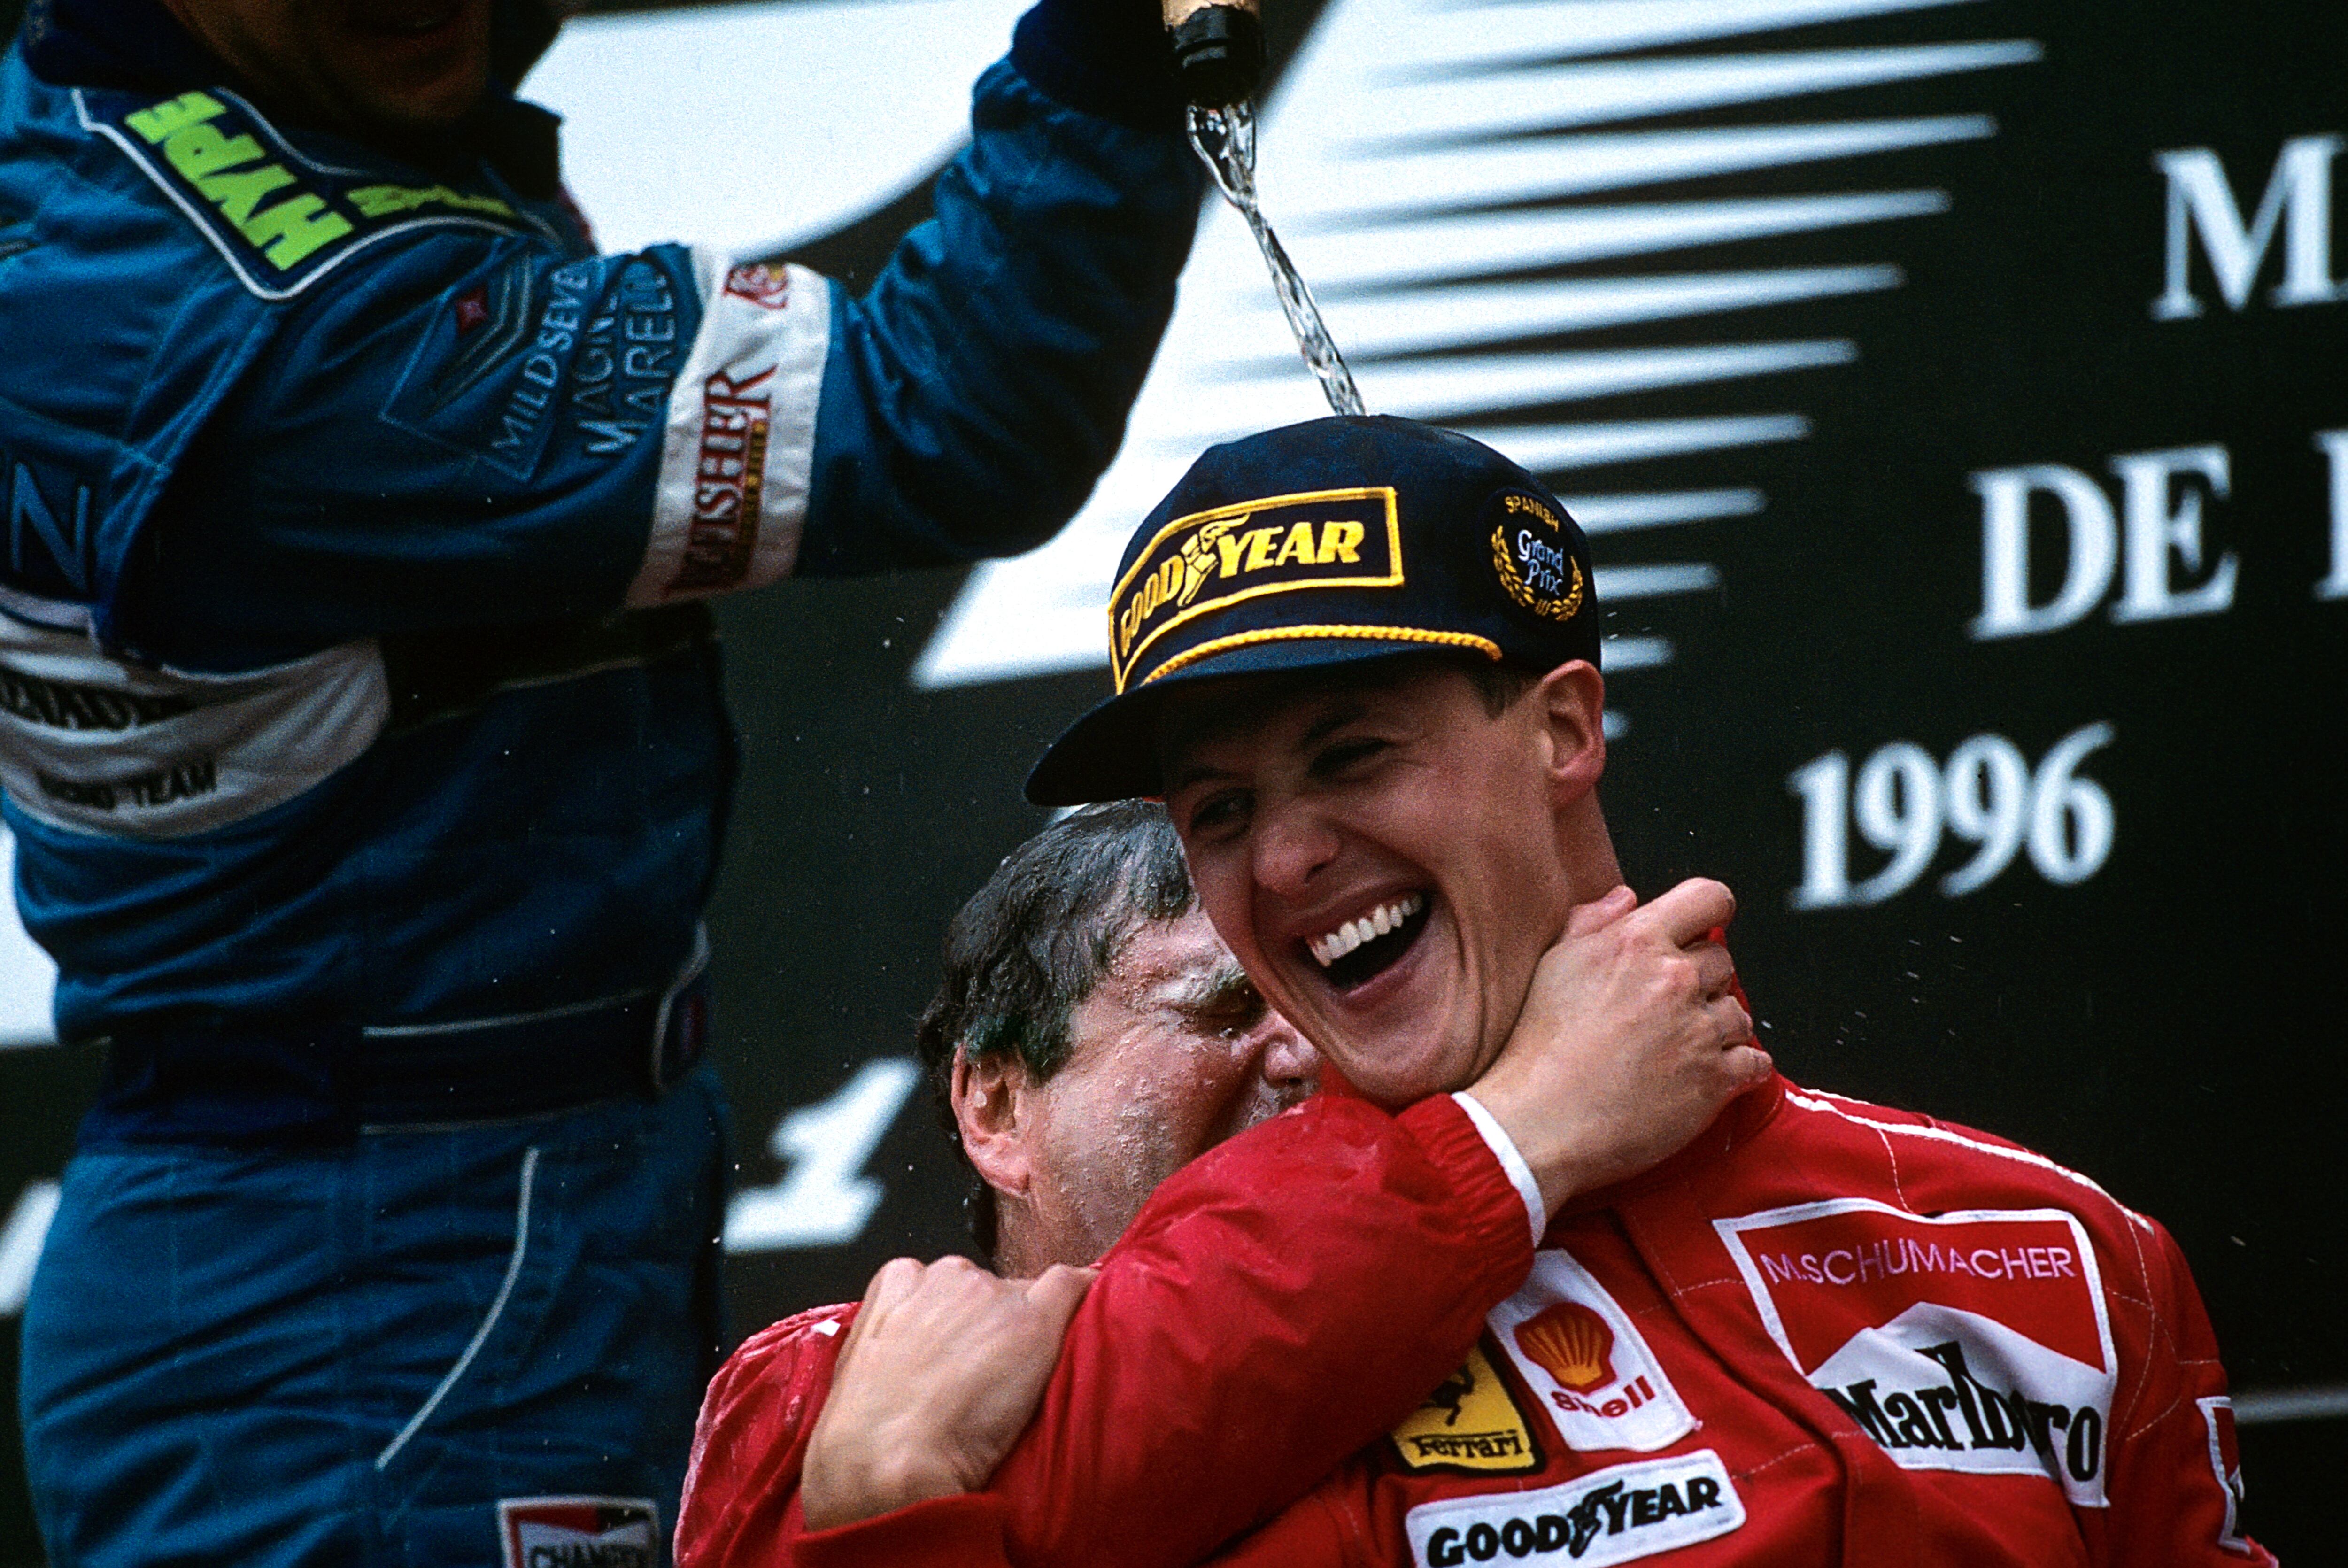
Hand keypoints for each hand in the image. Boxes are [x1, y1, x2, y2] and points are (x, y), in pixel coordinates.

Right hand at [801, 1257, 1094, 1531]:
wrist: (887, 1463)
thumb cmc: (863, 1434)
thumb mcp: (859, 1365)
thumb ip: (890, 1335)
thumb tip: (911, 1349)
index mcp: (900, 1280)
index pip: (945, 1283)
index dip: (958, 1320)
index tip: (960, 1352)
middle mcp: (949, 1276)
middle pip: (989, 1288)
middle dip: (993, 1323)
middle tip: (989, 1376)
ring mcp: (994, 1296)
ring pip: (1028, 1295)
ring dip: (1028, 1328)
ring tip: (1018, 1383)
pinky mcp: (1033, 1322)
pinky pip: (1072, 1286)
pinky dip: (1082, 1296)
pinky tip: (1087, 1317)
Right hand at [1464, 879, 1770, 1216]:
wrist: (1538, 1122)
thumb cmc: (1536, 1046)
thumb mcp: (1553, 965)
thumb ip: (1593, 921)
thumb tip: (1626, 897)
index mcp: (1636, 942)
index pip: (1708, 898)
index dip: (1711, 911)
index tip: (1703, 930)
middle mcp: (1674, 979)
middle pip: (1723, 960)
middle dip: (1701, 980)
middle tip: (1667, 1008)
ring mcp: (1698, 1030)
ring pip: (1739, 1013)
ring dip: (1717, 1026)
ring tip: (1679, 1048)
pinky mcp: (1714, 1080)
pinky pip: (1755, 1062)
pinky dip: (1740, 1068)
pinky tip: (1710, 1074)